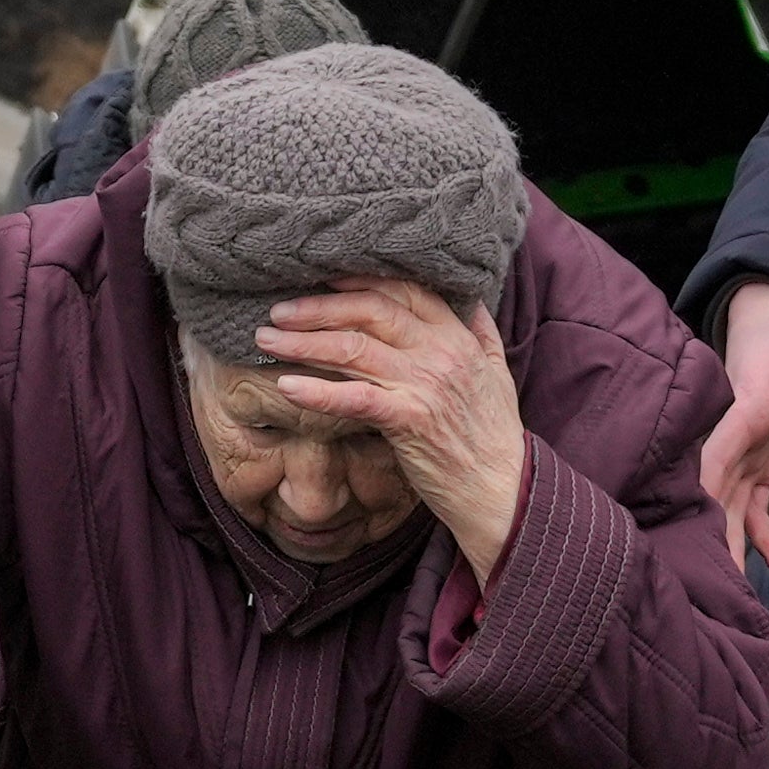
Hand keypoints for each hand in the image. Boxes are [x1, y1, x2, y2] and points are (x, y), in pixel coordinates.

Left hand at [257, 279, 530, 585]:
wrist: (503, 489)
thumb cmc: (493, 434)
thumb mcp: (496, 371)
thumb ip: (480, 331)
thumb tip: (470, 298)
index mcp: (457, 336)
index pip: (403, 290)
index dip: (358, 280)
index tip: (320, 278)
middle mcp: (441, 352)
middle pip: (370, 310)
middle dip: (318, 307)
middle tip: (276, 311)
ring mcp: (425, 384)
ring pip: (354, 348)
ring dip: (303, 342)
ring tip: (266, 339)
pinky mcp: (410, 420)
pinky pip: (355, 398)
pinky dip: (317, 391)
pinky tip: (285, 387)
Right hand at [702, 279, 768, 572]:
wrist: (766, 320)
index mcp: (741, 410)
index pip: (716, 453)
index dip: (704, 488)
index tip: (697, 522)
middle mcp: (732, 437)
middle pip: (715, 494)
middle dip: (713, 535)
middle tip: (715, 578)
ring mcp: (741, 452)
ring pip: (727, 506)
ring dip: (731, 543)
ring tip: (735, 587)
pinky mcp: (753, 460)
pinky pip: (750, 505)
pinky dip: (759, 533)